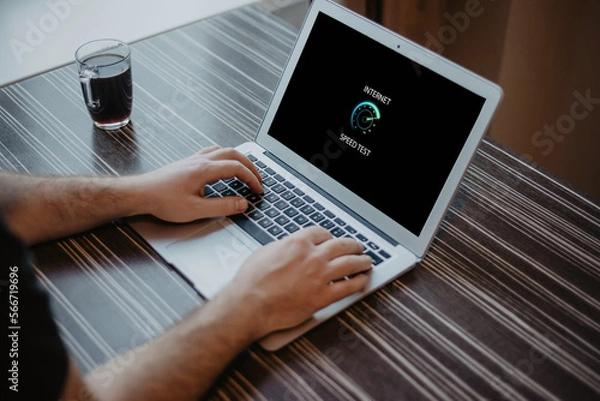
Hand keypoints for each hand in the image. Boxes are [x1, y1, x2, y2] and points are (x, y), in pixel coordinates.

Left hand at [134, 146, 262, 222]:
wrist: (140, 194)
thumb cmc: (163, 201)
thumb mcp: (196, 210)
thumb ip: (222, 206)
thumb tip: (242, 203)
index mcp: (205, 170)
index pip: (237, 168)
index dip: (252, 178)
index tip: (258, 189)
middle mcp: (200, 160)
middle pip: (233, 153)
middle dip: (249, 165)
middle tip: (258, 178)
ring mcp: (193, 159)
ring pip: (222, 150)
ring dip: (237, 158)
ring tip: (245, 170)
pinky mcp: (187, 163)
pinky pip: (211, 153)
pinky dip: (224, 157)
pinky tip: (222, 166)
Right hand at [217, 226, 371, 340]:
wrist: (249, 305)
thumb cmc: (251, 281)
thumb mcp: (265, 252)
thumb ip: (284, 247)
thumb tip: (290, 248)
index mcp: (298, 242)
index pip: (323, 233)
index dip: (330, 237)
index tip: (332, 240)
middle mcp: (313, 257)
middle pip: (342, 245)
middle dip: (352, 245)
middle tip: (357, 248)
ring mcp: (320, 276)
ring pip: (351, 264)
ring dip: (362, 261)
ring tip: (367, 262)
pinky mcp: (323, 296)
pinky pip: (349, 287)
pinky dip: (359, 283)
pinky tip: (362, 282)